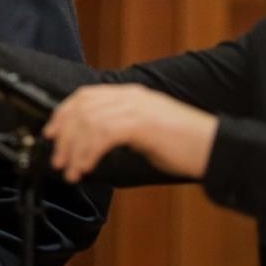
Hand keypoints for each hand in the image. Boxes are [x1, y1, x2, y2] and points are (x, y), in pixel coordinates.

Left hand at [43, 83, 218, 182]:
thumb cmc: (185, 144)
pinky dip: (89, 153)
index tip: (50, 133)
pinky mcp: (142, 124)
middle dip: (64, 135)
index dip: (63, 113)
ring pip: (89, 122)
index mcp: (130, 95)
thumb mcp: (147, 130)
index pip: (85, 96)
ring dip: (73, 149)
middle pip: (82, 108)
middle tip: (57, 160)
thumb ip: (121, 127)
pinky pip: (103, 135)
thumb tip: (92, 143)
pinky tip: (86, 168)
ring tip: (70, 171)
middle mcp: (130, 96)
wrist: (215, 147)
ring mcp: (136, 108)